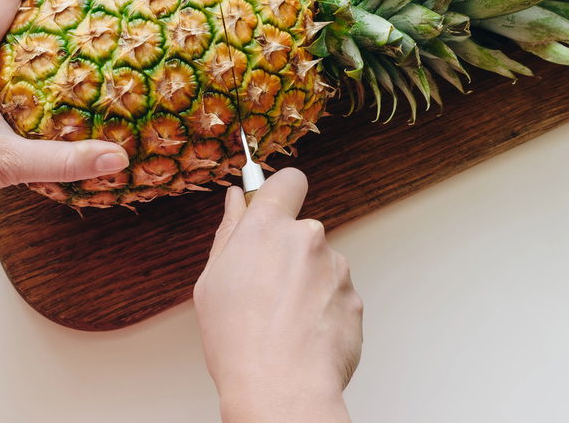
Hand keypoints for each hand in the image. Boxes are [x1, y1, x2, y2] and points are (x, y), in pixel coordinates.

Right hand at [194, 169, 362, 422]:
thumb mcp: (212, 282)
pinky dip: (323, 311)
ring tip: (283, 323)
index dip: (282, 191)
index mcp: (268, 228)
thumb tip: (236, 201)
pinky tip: (303, 336)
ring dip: (307, 286)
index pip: (288, 181)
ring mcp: (337, 269)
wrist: (282, 388)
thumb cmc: (240, 342)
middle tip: (264, 292)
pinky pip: (336, 297)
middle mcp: (308, 238)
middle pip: (301, 233)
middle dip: (288, 255)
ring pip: (320, 267)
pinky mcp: (355, 299)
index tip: (274, 204)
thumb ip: (229, 233)